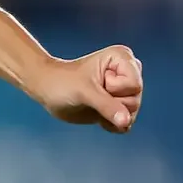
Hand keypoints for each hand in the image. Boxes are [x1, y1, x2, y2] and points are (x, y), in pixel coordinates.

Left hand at [27, 45, 142, 133]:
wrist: (47, 90)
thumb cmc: (62, 82)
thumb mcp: (84, 91)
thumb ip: (107, 105)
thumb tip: (126, 121)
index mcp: (122, 58)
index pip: (134, 85)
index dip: (114, 89)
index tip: (95, 82)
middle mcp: (127, 72)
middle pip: (135, 100)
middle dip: (112, 104)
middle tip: (92, 94)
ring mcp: (123, 90)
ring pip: (132, 113)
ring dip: (110, 116)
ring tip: (93, 103)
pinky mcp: (118, 106)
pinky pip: (126, 123)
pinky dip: (111, 124)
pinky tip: (96, 114)